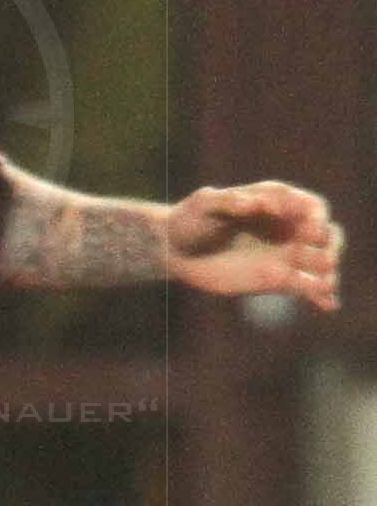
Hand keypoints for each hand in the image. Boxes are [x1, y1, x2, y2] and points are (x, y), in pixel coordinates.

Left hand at [165, 181, 341, 309]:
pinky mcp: (279, 278)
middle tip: (324, 261)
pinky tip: (328, 305)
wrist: (176, 248)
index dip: (317, 220)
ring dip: (328, 273)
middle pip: (327, 235)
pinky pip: (306, 286)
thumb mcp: (202, 204)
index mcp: (278, 201)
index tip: (310, 233)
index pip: (313, 208)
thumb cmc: (190, 217)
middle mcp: (289, 227)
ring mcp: (287, 253)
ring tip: (324, 284)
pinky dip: (320, 295)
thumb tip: (254, 203)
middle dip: (329, 247)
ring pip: (321, 262)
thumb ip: (227, 201)